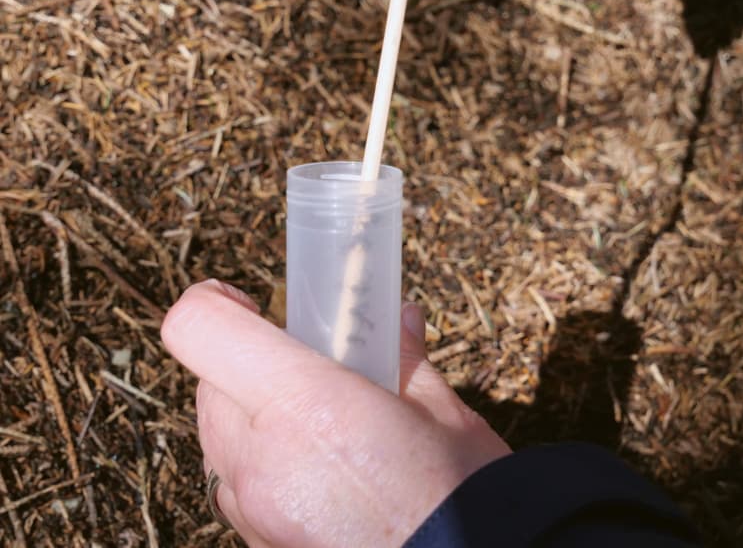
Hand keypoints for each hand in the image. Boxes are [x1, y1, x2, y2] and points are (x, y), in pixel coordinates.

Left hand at [161, 280, 510, 547]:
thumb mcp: (442, 411)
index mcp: (307, 403)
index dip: (214, 301)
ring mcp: (252, 508)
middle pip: (206, 379)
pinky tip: (317, 468)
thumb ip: (404, 357)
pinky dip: (260, 459)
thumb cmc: (461, 497)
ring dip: (250, 410)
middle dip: (246, 358)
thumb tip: (400, 318)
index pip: (200, 328)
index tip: (246, 300)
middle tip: (306, 364)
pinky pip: (233, 483)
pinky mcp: (257, 542)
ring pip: (215, 434)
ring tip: (317, 421)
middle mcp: (261, 456)